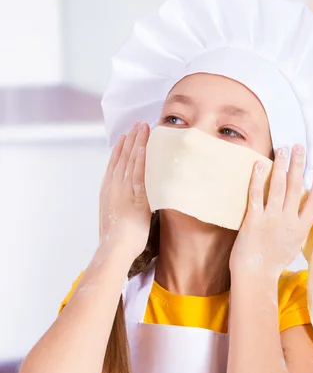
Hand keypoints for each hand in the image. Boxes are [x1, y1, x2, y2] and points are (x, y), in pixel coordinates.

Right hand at [99, 122, 151, 258]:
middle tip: (138, 124)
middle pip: (123, 158)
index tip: (126, 136)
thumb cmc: (116, 239)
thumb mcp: (114, 217)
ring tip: (144, 127)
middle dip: (131, 139)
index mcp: (108, 190)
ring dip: (138, 143)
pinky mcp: (135, 198)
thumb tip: (126, 203)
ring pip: (131, 162)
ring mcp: (123, 191)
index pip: (114, 164)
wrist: (114, 248)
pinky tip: (145, 147)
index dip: (121, 148)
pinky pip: (138, 175)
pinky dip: (141, 160)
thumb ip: (119, 205)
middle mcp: (114, 187)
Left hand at [229, 145, 312, 279]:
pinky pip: (256, 194)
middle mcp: (288, 221)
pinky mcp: (253, 220)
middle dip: (299, 165)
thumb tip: (305, 212)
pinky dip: (258, 178)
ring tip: (283, 149)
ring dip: (281, 165)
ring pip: (278, 186)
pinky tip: (259, 164)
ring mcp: (271, 219)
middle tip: (299, 147)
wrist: (255, 275)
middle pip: (296, 188)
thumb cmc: (273, 262)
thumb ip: (300, 227)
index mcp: (301, 229)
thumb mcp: (294, 245)